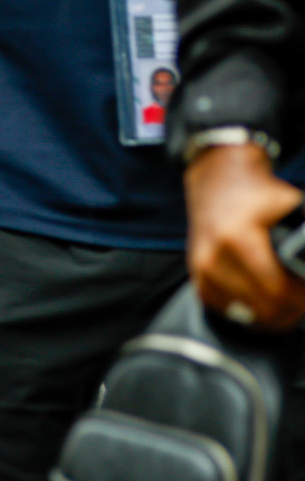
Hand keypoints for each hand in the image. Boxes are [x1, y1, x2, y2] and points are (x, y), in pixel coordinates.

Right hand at [186, 143, 304, 331]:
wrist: (216, 175)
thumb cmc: (257, 189)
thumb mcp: (294, 204)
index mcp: (238, 240)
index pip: (278, 291)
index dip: (303, 299)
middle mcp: (213, 258)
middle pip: (263, 309)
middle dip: (291, 310)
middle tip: (303, 299)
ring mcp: (201, 268)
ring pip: (244, 314)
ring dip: (270, 314)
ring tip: (286, 300)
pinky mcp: (196, 274)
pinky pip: (225, 309)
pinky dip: (247, 309)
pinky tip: (261, 298)